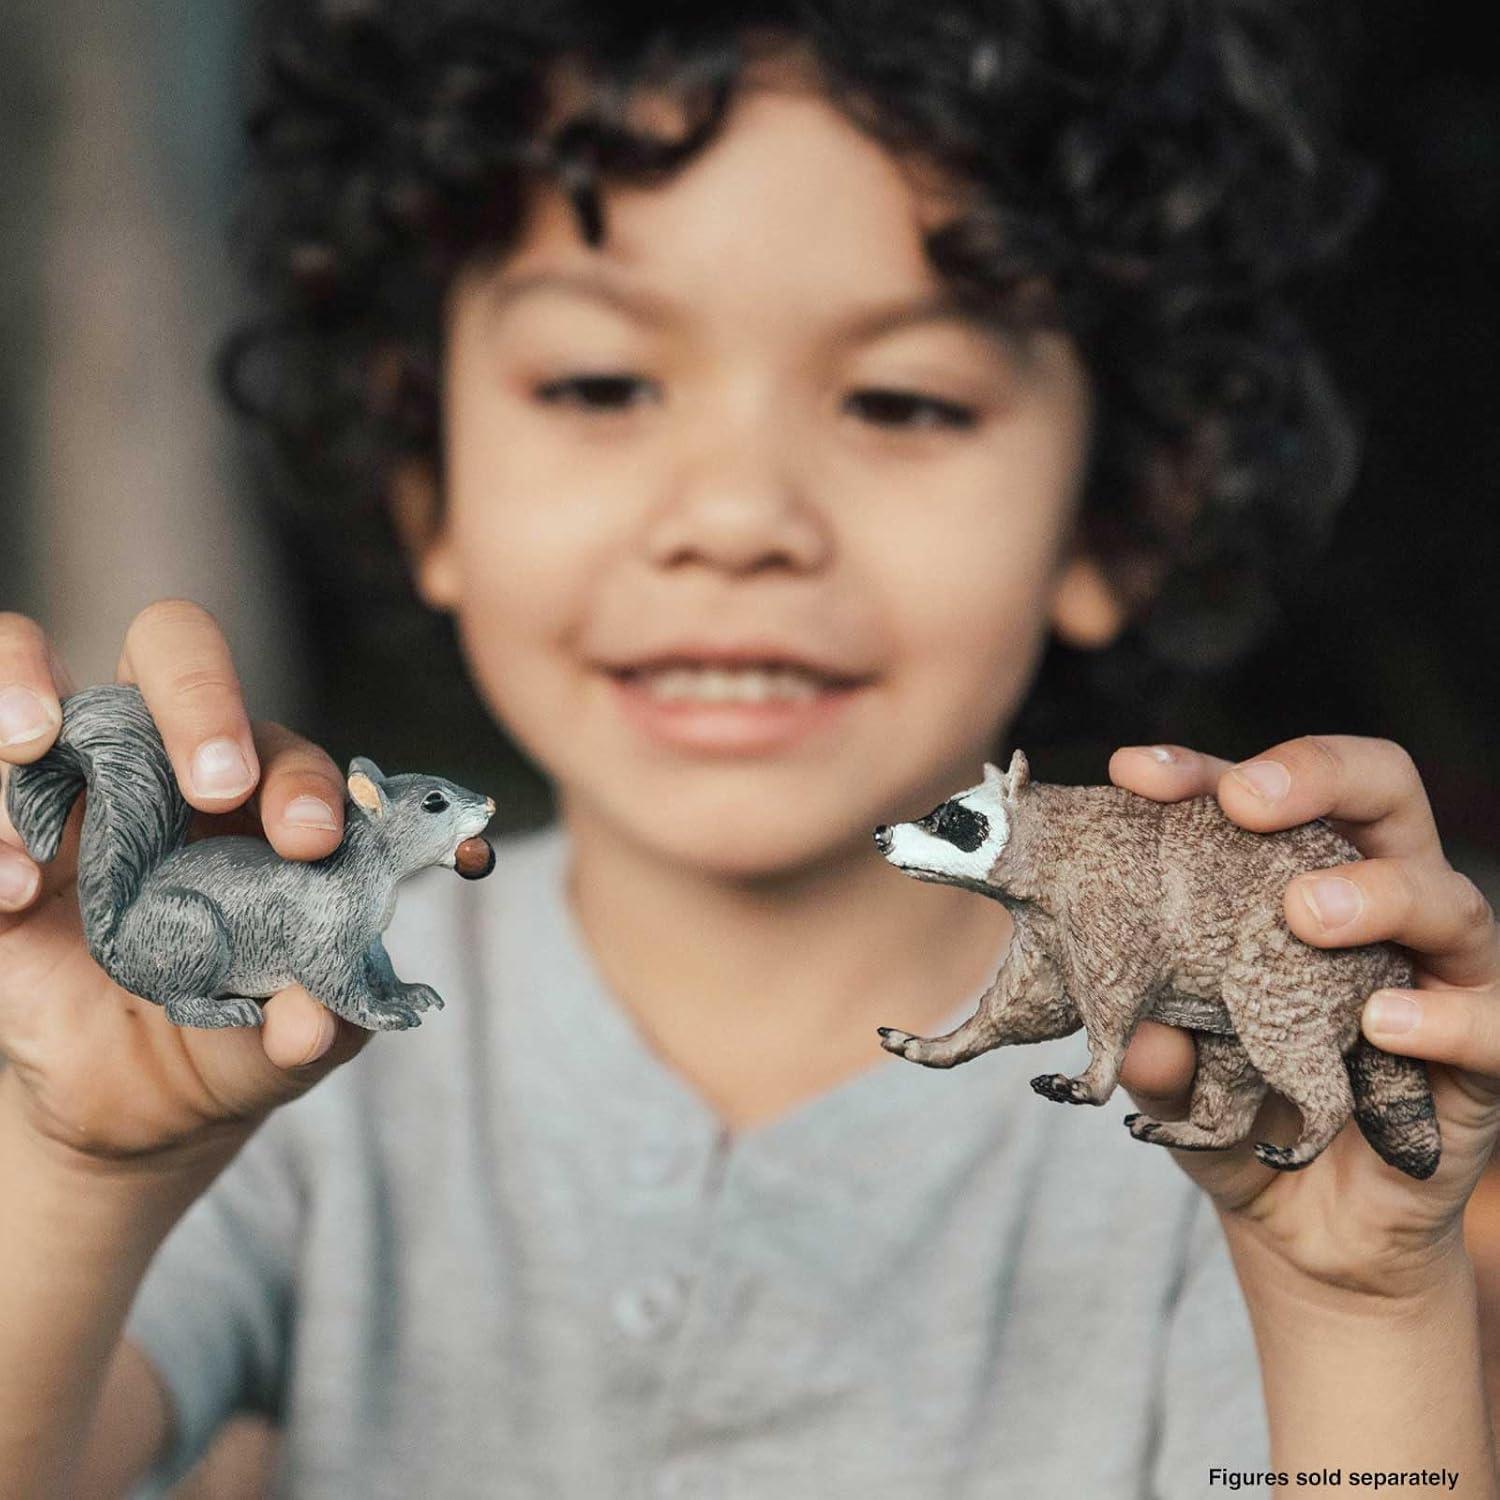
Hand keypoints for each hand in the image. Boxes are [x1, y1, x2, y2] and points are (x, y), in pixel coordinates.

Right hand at [0, 601, 371, 1170]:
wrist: (128, 1103)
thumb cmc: (227, 1038)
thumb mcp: (279, 1046)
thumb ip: (310, 1028)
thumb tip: (309, 1023)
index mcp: (253, 798)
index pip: (282, 748)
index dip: (301, 781)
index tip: (309, 841)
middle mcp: (156, 763)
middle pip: (170, 649)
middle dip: (197, 693)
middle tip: (215, 781)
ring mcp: (58, 786)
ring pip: (24, 661)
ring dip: (20, 684)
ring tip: (31, 740)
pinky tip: (8, 889)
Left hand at [1107, 735, 1499, 1300]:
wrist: (1312, 1231)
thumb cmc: (1239, 1115)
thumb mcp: (1173, 1085)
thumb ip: (1155, 1058)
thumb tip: (1140, 1040)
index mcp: (1291, 881)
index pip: (1260, 799)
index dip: (1201, 773)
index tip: (1132, 774)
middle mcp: (1376, 906)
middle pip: (1382, 795)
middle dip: (1317, 775)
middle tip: (1245, 802)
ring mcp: (1437, 975)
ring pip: (1445, 898)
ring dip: (1376, 893)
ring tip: (1306, 914)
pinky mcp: (1482, 1059)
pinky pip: (1490, 1021)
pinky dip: (1443, 1015)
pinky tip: (1383, 1021)